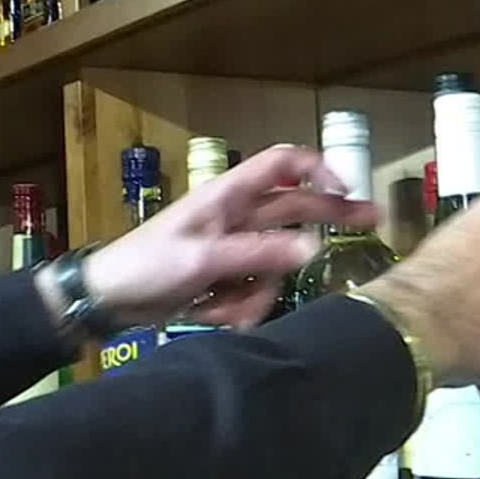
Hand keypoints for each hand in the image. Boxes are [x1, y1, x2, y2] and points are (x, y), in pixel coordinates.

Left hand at [57, 144, 377, 328]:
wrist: (106, 299)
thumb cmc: (147, 265)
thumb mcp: (204, 258)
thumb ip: (259, 253)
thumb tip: (315, 247)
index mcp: (229, 196)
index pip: (282, 164)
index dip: (317, 168)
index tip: (345, 189)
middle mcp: (236, 216)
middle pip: (295, 209)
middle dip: (327, 220)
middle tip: (373, 224)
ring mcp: (232, 248)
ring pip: (274, 265)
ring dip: (254, 294)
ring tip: (219, 309)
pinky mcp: (223, 278)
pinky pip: (252, 291)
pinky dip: (235, 308)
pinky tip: (208, 314)